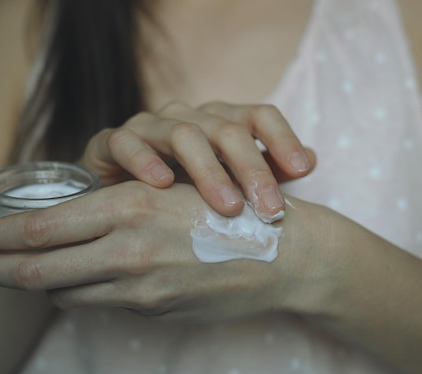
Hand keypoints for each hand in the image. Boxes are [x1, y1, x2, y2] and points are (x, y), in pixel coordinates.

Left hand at [0, 182, 318, 322]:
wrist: (287, 255)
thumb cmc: (233, 209)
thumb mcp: (171, 193)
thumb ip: (120, 214)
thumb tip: (76, 229)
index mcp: (130, 209)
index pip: (39, 230)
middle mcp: (129, 252)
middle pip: (35, 270)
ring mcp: (142, 290)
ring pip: (66, 292)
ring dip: (38, 283)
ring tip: (18, 272)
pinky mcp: (157, 311)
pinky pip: (103, 303)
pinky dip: (82, 292)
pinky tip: (81, 283)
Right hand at [80, 101, 315, 220]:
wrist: (120, 202)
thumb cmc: (182, 196)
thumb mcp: (230, 186)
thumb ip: (267, 171)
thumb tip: (311, 160)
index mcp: (220, 122)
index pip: (259, 116)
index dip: (282, 139)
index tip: (303, 172)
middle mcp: (188, 117)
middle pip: (226, 128)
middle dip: (251, 168)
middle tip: (270, 209)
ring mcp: (149, 126)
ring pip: (182, 133)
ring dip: (208, 170)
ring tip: (228, 207)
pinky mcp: (110, 142)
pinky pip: (126, 142)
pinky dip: (144, 160)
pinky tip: (163, 184)